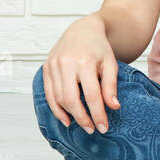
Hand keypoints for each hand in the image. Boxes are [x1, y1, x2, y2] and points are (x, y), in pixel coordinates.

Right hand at [42, 14, 120, 134]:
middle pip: (72, 99)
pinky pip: (48, 93)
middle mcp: (66, 63)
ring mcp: (53, 65)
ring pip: (58, 98)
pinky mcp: (46, 68)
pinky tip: (66, 119)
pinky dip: (56, 108)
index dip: (97, 114)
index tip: (104, 127)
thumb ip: (111, 86)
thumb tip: (113, 107)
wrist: (83, 29)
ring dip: (70, 115)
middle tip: (92, 130)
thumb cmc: (100, 48)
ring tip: (83, 124)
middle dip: (82, 118)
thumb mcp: (111, 64)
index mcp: (85, 62)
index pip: (91, 95)